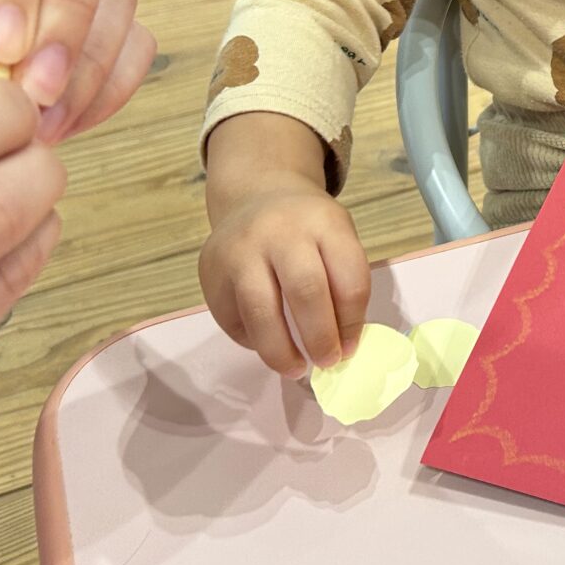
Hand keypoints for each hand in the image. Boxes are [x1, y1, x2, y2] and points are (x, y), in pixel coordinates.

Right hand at [201, 129, 370, 374]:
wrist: (257, 195)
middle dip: (320, 337)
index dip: (353, 321)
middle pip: (305, 292)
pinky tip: (267, 343)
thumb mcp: (337, 238)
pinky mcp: (211, 270)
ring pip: (260, 311)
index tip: (351, 348)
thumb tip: (343, 345)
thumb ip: (344, 283)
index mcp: (325, 222)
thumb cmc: (308, 228)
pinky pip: (232, 318)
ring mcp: (240, 249)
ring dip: (280, 351)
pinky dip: (252, 340)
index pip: (348, 278)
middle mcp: (280, 231)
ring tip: (295, 368)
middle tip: (327, 362)